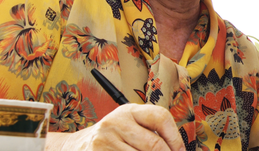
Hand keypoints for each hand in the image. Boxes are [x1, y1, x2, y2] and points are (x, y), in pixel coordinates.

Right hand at [47, 104, 184, 150]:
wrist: (79, 146)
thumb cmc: (113, 137)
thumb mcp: (130, 125)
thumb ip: (151, 131)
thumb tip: (177, 148)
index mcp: (129, 111)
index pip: (160, 117)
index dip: (175, 137)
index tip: (180, 150)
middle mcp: (116, 122)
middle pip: (153, 143)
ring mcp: (105, 141)